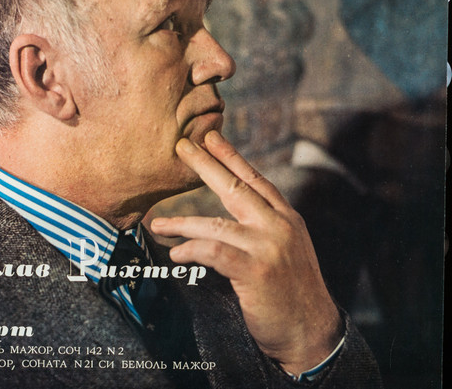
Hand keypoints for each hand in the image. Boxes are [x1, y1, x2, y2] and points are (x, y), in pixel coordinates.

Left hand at [150, 130, 342, 374]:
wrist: (312, 332)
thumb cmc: (292, 291)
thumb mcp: (286, 248)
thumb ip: (264, 224)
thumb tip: (232, 207)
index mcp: (285, 217)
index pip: (255, 179)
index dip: (232, 157)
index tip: (212, 138)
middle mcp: (279, 225)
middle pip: (235, 187)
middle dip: (206, 164)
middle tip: (182, 146)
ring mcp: (269, 246)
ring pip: (217, 223)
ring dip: (182, 222)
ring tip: (158, 223)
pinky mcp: (257, 271)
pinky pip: (214, 252)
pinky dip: (191, 250)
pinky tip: (176, 254)